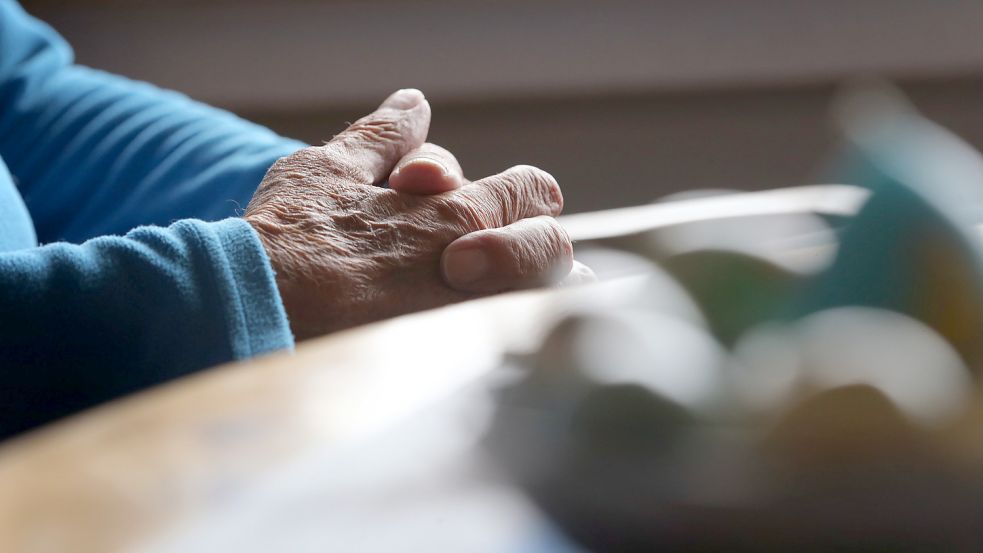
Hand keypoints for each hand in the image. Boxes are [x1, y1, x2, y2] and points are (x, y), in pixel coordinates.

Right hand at [245, 89, 592, 338]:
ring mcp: (474, 319)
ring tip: (523, 297)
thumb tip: (413, 103)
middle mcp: (479, 264)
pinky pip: (517, 349)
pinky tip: (506, 338)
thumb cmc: (287, 237)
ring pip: (549, 301)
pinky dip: (521, 335)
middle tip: (519, 257)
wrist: (257, 311)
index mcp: (456, 211)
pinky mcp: (454, 364)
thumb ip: (382, 138)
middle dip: (541, 245)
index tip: (507, 205)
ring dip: (544, 293)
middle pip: (555, 248)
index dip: (523, 195)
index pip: (530, 191)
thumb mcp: (329, 170)